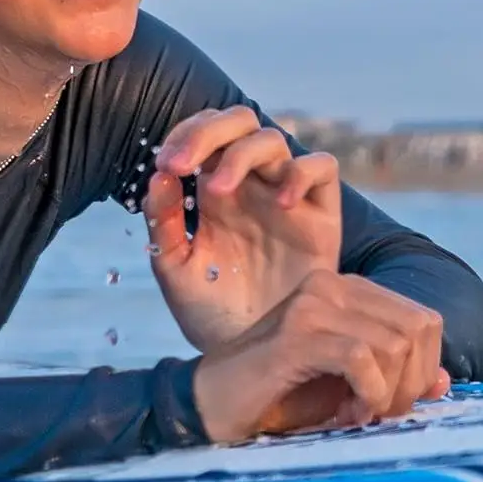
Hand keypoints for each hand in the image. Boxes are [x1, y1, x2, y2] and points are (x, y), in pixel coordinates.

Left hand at [145, 106, 340, 350]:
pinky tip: (280, 203)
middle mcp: (251, 185)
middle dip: (209, 130)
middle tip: (182, 161)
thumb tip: (159, 174)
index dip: (184, 135)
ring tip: (220, 189)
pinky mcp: (321, 218)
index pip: (203, 134)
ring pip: (275, 140)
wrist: (256, 359)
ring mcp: (286, 197)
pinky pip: (323, 169)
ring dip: (242, 153)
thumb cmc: (213, 316)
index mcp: (214, 190)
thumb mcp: (176, 270)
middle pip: (239, 122)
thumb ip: (163, 223)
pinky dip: (302, 174)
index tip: (165, 164)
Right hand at [191, 271, 451, 441]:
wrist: (207, 404)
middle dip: (411, 382)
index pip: (424, 320)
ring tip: (355, 416)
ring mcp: (312, 304)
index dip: (422, 370)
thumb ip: (393, 377)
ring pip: (396, 343)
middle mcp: (331, 284)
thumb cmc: (276, 397)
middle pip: (419, 328)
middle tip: (378, 414)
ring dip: (387, 394)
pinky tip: (346, 415)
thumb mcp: (346, 387)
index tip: (389, 403)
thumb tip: (444, 381)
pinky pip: (362, 359)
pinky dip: (368, 395)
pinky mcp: (296, 333)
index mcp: (346, 289)